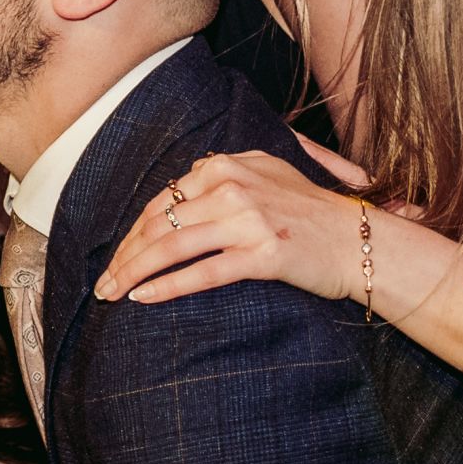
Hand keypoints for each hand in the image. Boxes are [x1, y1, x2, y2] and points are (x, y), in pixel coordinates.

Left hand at [93, 146, 372, 306]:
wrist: (359, 240)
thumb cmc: (310, 213)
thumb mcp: (266, 175)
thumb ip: (224, 174)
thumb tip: (184, 181)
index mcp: (226, 165)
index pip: (162, 202)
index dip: (132, 234)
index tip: (115, 258)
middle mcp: (233, 186)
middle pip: (159, 225)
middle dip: (124, 257)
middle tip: (102, 284)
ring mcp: (248, 219)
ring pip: (171, 247)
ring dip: (134, 273)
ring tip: (113, 295)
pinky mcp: (263, 252)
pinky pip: (203, 272)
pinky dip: (167, 287)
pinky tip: (144, 298)